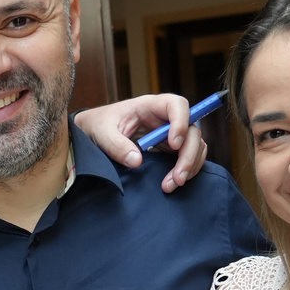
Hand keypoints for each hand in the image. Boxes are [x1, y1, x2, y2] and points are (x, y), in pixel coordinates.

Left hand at [72, 93, 209, 191]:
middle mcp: (165, 117)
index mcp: (150, 105)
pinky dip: (186, 170)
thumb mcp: (102, 133)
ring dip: (189, 165)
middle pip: (192, 129)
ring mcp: (171, 132)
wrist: (94, 132)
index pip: (176, 104)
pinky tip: (172, 183)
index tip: (174, 143)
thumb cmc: (99, 125)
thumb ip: (116, 145)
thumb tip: (136, 161)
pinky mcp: (170, 148)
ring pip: (195, 144)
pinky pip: (188, 156)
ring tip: (172, 185)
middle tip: (178, 177)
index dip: (181, 122)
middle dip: (188, 154)